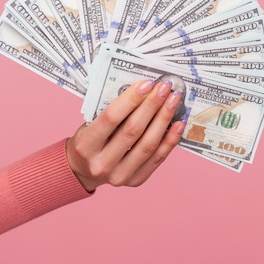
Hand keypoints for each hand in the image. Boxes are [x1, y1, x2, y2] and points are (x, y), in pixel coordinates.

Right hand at [66, 79, 185, 191]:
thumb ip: (112, 111)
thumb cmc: (89, 141)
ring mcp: (120, 176)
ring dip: (164, 119)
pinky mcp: (136, 180)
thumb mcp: (89, 125)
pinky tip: (179, 122)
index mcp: (85, 146)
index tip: (147, 83)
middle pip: (133, 130)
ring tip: (174, 100)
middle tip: (165, 87)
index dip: (131, 99)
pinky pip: (158, 158)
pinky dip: (170, 139)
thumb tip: (144, 91)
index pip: (111, 118)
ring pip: (148, 144)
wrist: (84, 171)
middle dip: (152, 105)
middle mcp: (102, 164)